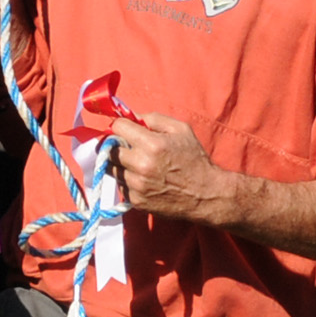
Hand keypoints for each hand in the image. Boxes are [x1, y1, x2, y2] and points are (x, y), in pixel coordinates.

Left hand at [110, 111, 228, 222]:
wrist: (206, 195)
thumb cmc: (195, 160)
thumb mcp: (182, 130)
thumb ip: (154, 119)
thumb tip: (131, 116)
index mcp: (152, 144)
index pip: (117, 128)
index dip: (120, 126)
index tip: (125, 130)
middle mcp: (141, 165)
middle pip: (109, 150)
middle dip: (116, 145)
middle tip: (128, 148)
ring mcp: (137, 185)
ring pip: (112, 169)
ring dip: (121, 165)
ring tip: (137, 165)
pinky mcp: (136, 200)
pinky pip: (121, 186)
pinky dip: (128, 181)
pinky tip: (144, 180)